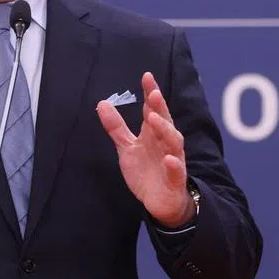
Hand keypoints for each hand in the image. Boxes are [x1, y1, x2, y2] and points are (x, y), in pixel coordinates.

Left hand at [96, 71, 195, 227]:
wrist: (161, 202)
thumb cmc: (146, 171)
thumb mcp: (127, 148)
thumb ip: (116, 127)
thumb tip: (102, 103)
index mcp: (153, 134)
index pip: (153, 109)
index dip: (150, 93)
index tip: (146, 76)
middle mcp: (165, 143)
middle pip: (164, 121)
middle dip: (160, 107)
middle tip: (153, 93)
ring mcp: (172, 160)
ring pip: (173, 142)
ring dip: (165, 130)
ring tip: (155, 118)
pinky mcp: (175, 180)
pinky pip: (177, 171)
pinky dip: (174, 164)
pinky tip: (169, 159)